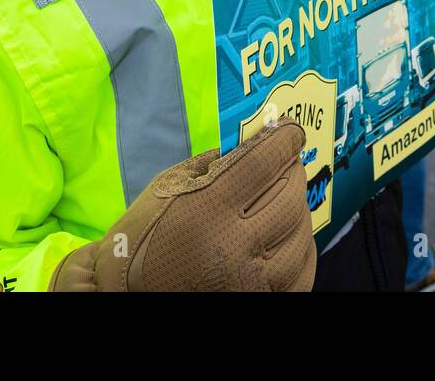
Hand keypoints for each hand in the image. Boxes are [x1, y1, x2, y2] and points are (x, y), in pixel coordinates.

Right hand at [50, 122, 314, 291]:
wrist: (131, 296)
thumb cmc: (144, 239)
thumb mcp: (166, 189)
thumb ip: (210, 165)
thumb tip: (253, 142)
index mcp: (206, 210)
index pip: (262, 163)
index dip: (284, 140)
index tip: (291, 132)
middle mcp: (234, 246)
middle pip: (289, 195)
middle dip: (292, 171)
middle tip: (287, 163)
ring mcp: (252, 281)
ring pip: (302, 232)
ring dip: (297, 209)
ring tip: (283, 199)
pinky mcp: (264, 302)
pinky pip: (303, 269)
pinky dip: (300, 247)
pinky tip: (287, 237)